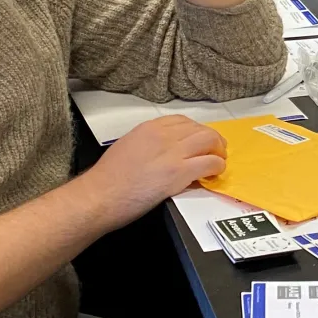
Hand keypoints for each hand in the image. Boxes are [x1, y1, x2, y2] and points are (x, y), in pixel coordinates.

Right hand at [80, 115, 226, 226]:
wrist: (99, 196)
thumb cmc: (107, 179)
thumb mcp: (128, 148)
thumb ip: (149, 145)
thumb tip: (165, 153)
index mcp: (149, 128)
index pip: (182, 121)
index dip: (196, 131)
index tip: (200, 141)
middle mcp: (163, 135)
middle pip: (200, 129)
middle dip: (213, 140)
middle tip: (216, 151)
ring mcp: (172, 152)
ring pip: (209, 141)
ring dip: (218, 151)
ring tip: (218, 161)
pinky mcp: (179, 172)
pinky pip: (210, 163)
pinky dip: (217, 167)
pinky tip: (214, 174)